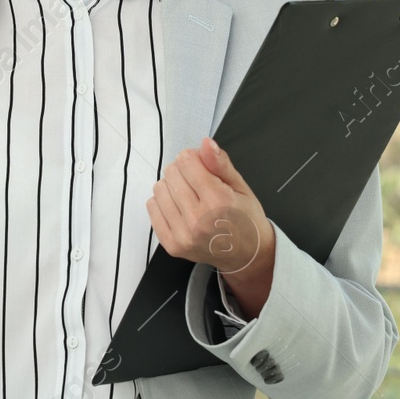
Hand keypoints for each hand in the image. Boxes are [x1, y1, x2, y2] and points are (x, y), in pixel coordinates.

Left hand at [147, 137, 275, 307]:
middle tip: (199, 184)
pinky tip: (180, 208)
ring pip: (159, 188)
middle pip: (171, 173)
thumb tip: (205, 143)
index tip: (203, 166)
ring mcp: (183, 234)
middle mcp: (198, 219)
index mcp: (218, 201)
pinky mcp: (172, 244)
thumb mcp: (241, 187)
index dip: (194, 157)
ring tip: (190, 197)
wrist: (247, 255)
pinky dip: (163, 202)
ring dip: (172, 187)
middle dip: (184, 171)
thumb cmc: (246, 219)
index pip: (186, 161)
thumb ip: (221, 164)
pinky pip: (152, 207)